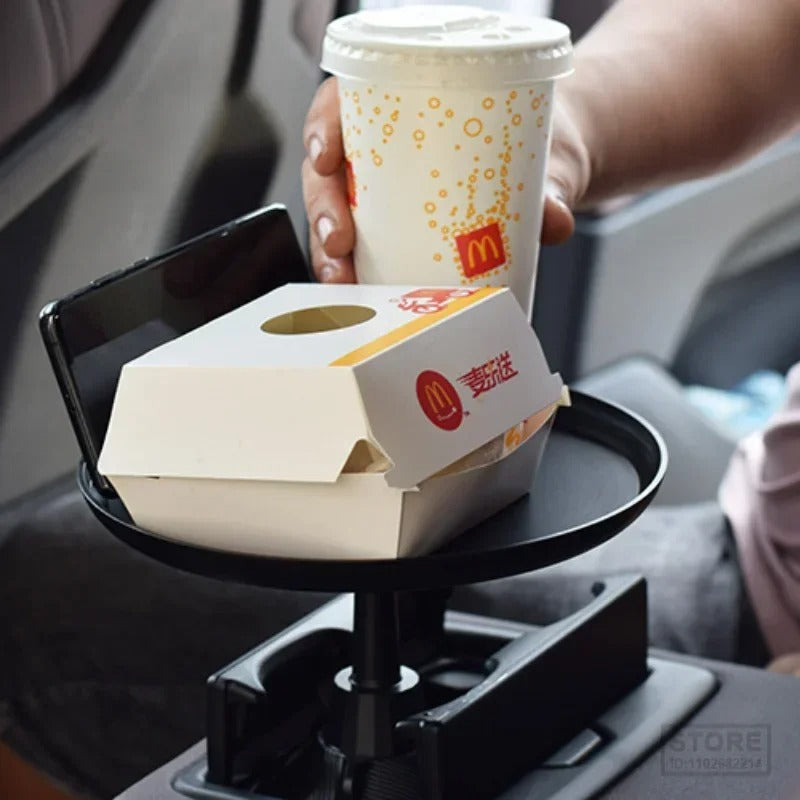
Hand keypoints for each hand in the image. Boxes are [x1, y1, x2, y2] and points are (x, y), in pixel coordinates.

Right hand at [302, 78, 590, 282]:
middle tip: (340, 244)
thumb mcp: (543, 155)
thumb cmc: (531, 143)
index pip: (340, 105)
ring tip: (344, 281)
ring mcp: (380, 192)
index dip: (322, 128)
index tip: (327, 158)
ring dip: (328, 252)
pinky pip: (359, 248)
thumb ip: (551, 184)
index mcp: (397, 107)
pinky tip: (359, 293)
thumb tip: (552, 220)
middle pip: (327, 172)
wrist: (546, 171)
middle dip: (322, 209)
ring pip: (336, 215)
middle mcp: (379, 149)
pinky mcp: (389, 230)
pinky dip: (354, 272)